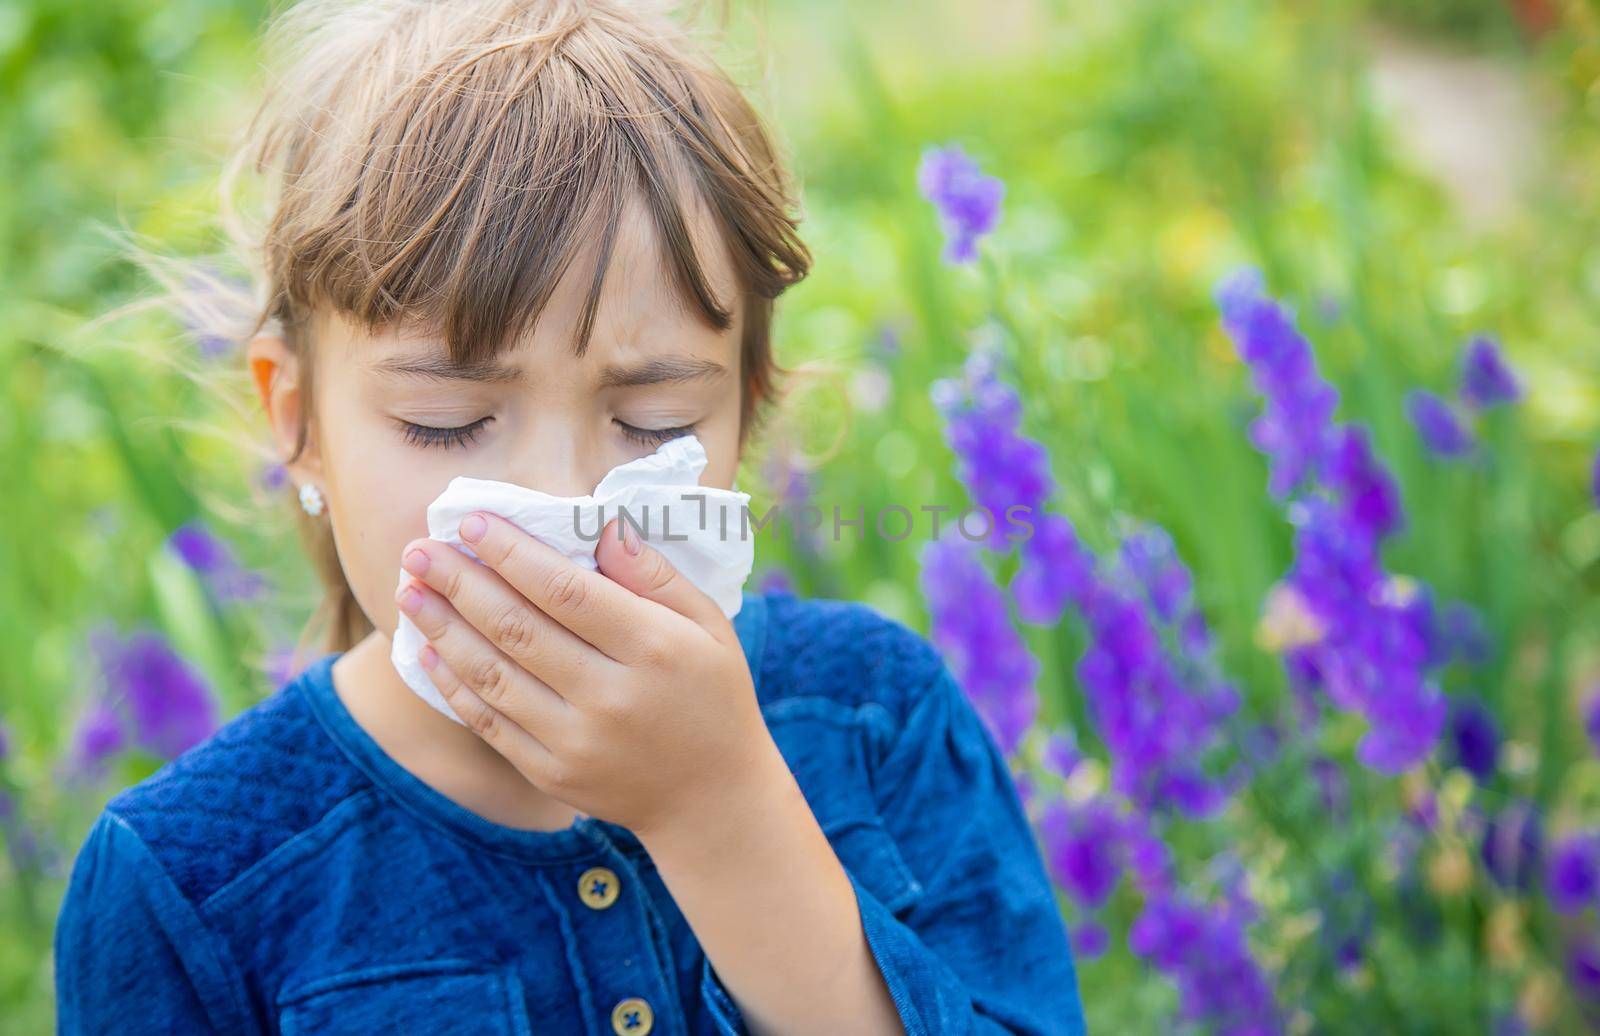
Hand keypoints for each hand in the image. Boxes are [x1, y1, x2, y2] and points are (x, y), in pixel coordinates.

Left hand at [393, 512, 778, 838]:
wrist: (711, 797)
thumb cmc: (711, 694)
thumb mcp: (710, 625)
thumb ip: (656, 575)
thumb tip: (604, 527)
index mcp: (654, 648)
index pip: (566, 590)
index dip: (511, 553)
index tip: (471, 523)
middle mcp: (610, 696)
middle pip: (518, 628)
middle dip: (460, 582)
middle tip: (418, 548)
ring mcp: (576, 741)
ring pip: (493, 674)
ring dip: (443, 628)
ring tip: (410, 591)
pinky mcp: (551, 774)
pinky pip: (489, 723)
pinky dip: (452, 685)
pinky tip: (428, 650)